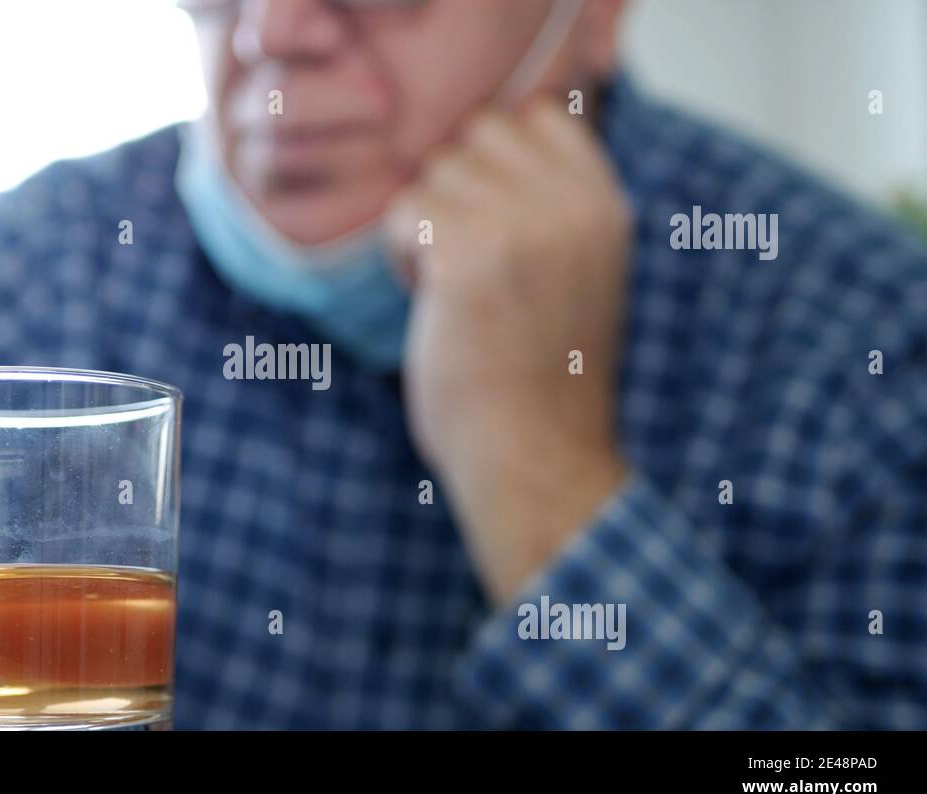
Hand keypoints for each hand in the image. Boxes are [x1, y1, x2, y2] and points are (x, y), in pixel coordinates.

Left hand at [386, 98, 632, 602]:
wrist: (536, 461)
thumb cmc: (540, 379)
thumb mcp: (575, 273)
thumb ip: (550, 206)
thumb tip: (478, 145)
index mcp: (607, 205)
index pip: (535, 117)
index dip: (493, 162)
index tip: (491, 225)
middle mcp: (575, 203)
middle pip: (477, 134)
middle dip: (456, 189)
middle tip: (466, 261)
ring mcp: (525, 223)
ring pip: (435, 172)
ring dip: (426, 226)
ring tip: (452, 289)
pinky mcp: (470, 251)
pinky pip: (403, 211)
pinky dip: (402, 255)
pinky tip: (431, 301)